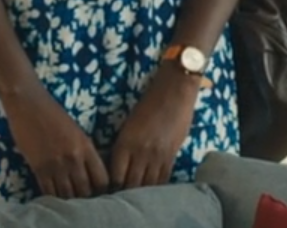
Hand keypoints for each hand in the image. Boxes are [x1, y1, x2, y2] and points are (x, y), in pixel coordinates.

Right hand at [2, 86, 109, 198]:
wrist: (28, 104)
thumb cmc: (53, 113)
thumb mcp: (75, 131)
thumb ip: (83, 150)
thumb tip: (88, 170)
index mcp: (86, 147)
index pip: (101, 178)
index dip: (101, 189)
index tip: (98, 193)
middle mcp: (74, 159)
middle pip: (85, 190)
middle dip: (86, 199)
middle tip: (84, 203)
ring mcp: (56, 165)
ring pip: (67, 194)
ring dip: (69, 201)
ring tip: (70, 206)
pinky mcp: (38, 168)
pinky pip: (48, 191)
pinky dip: (52, 198)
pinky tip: (54, 201)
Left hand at [109, 63, 201, 189]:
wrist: (175, 90)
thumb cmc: (149, 102)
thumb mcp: (130, 124)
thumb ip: (125, 144)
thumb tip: (120, 165)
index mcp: (125, 142)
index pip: (115, 176)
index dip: (112, 186)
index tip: (111, 188)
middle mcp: (140, 152)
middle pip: (130, 184)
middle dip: (125, 192)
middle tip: (123, 195)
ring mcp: (157, 155)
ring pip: (147, 185)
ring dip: (141, 192)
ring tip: (138, 196)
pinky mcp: (172, 154)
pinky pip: (163, 178)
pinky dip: (157, 186)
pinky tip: (153, 189)